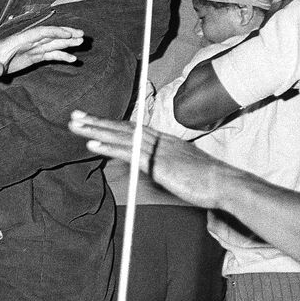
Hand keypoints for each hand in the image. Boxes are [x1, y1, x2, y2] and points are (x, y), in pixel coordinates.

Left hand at [0, 25, 83, 76]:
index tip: (68, 35)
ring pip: (52, 43)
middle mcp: (28, 42)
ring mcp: (31, 49)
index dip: (54, 32)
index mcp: (19, 40)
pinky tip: (72, 59)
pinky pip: (49, 54)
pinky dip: (61, 56)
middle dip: (66, 34)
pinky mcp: (32, 56)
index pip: (40, 33)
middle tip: (82, 35)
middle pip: (50, 35)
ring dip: (67, 43)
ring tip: (82, 42)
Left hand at [68, 111, 231, 206]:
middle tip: (74, 116)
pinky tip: (92, 144)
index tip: (92, 120)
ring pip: (120, 137)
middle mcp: (158, 140)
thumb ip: (164, 166)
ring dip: (96, 130)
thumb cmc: (207, 180)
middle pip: (122, 128)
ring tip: (75, 126)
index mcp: (164, 140)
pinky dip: (109, 147)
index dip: (110, 124)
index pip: (132, 129)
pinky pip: (128, 153)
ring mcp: (157, 150)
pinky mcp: (157, 163)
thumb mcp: (181, 169)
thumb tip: (152, 170)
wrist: (225, 184)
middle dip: (96, 121)